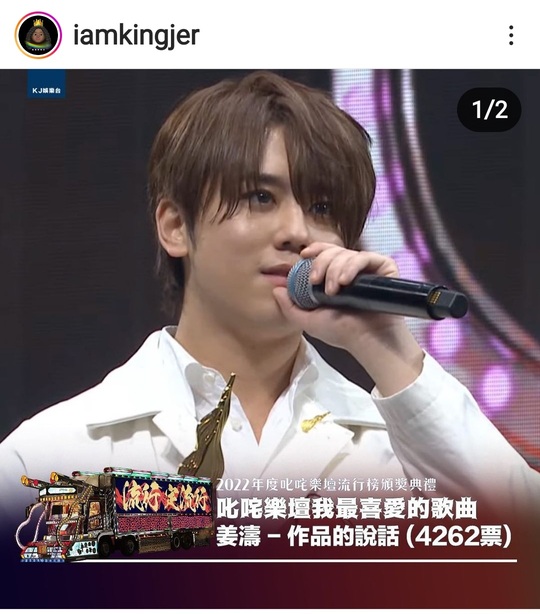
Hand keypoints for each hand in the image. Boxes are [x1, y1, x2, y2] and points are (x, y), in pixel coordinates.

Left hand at [273, 242, 424, 394]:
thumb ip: (289, 307)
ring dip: (335, 270)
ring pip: (347, 254)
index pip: (325, 253)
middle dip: (321, 263)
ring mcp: (368, 269)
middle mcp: (352, 270)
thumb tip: (276, 289)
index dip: (315, 250)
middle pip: (333, 251)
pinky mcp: (384, 268)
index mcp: (335, 277)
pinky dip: (352, 266)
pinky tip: (346, 281)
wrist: (367, 341)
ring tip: (334, 291)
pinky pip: (366, 257)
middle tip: (316, 282)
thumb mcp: (308, 321)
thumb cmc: (341, 332)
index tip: (304, 255)